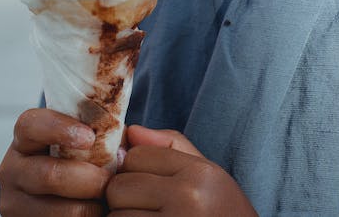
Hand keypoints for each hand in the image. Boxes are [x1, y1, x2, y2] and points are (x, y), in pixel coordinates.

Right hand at [0, 108, 110, 216]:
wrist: (67, 196)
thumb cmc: (83, 161)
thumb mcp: (89, 141)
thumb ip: (106, 131)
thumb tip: (132, 136)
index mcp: (25, 140)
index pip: (31, 124)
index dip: (59, 128)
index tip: (89, 137)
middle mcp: (11, 171)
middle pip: (49, 175)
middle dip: (89, 179)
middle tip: (110, 180)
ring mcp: (14, 203)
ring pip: (60, 211)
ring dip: (91, 206)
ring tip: (106, 200)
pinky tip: (98, 212)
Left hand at [106, 125, 257, 215]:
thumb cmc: (223, 213)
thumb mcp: (209, 175)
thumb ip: (171, 147)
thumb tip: (131, 131)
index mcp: (200, 173)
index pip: (136, 155)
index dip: (136, 169)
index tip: (151, 184)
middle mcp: (186, 198)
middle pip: (119, 186)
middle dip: (126, 197)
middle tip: (150, 208)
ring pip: (115, 214)